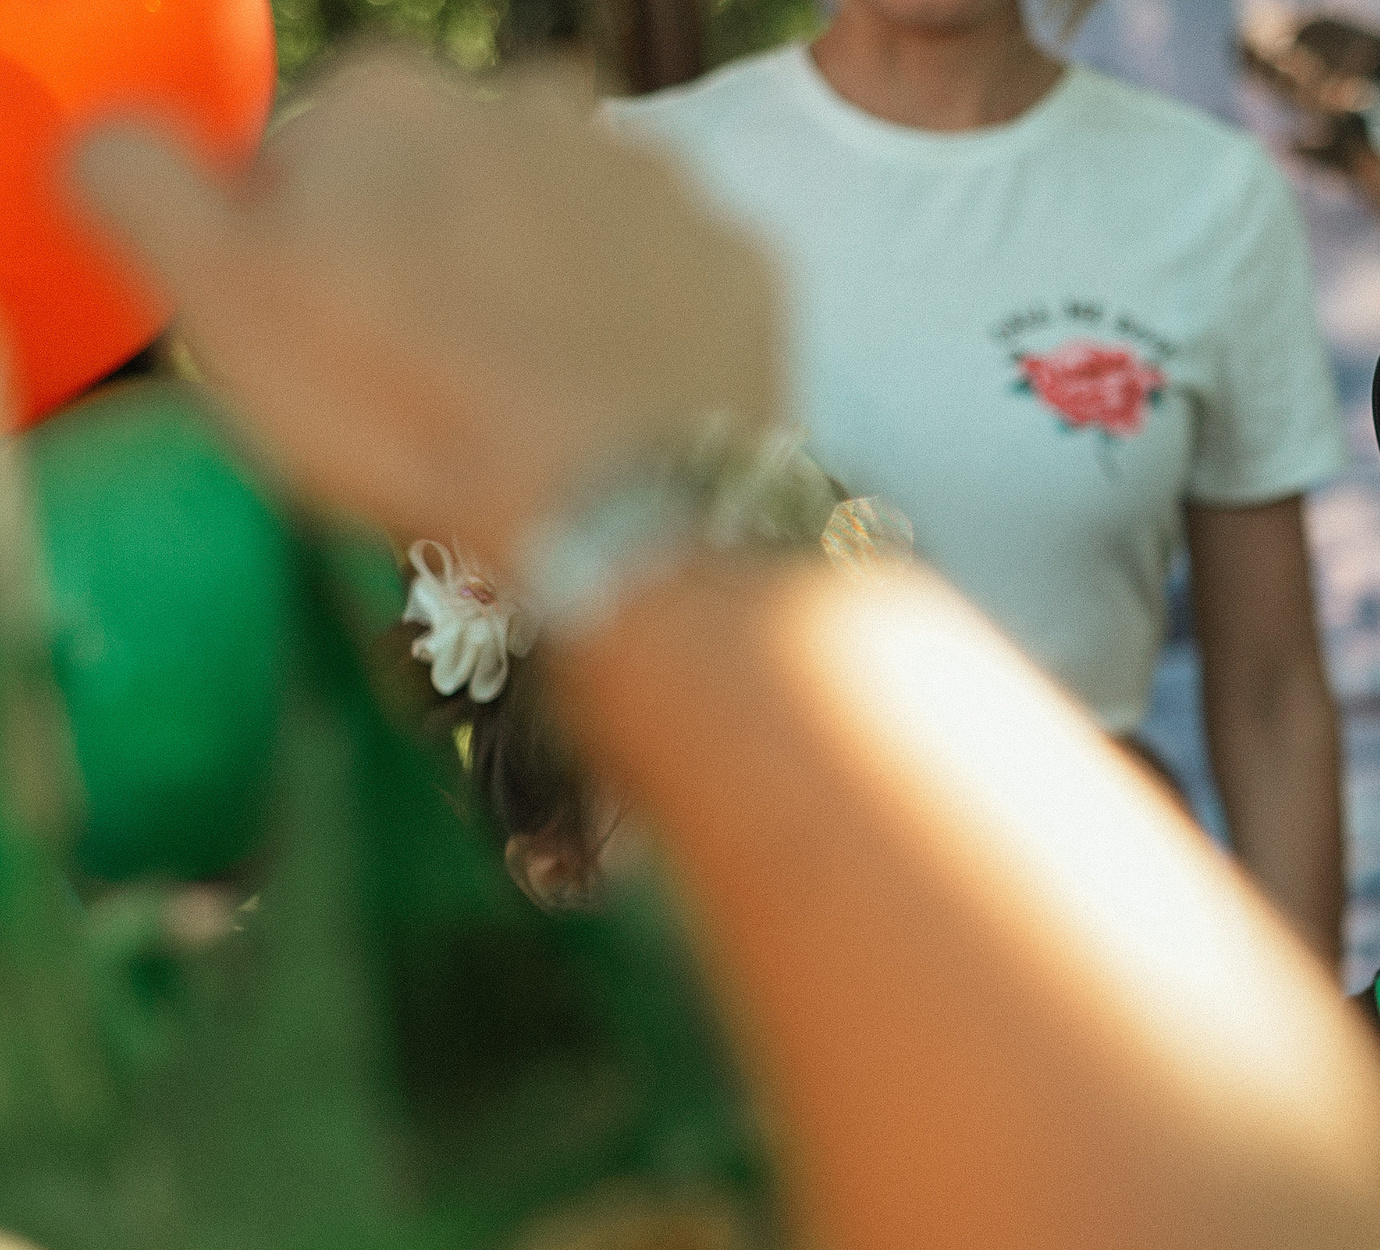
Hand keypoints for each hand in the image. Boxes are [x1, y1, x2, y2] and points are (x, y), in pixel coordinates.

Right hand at [72, 48, 779, 568]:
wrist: (626, 509)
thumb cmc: (410, 409)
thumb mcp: (224, 301)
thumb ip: (146, 188)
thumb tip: (124, 144)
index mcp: (388, 98)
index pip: (313, 159)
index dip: (308, 253)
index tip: (331, 339)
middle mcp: (534, 100)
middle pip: (450, 179)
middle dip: (436, 252)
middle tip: (435, 374)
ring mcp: (655, 174)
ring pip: (567, 219)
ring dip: (546, 279)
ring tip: (533, 387)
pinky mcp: (743, 256)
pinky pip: (674, 280)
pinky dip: (648, 325)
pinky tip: (621, 392)